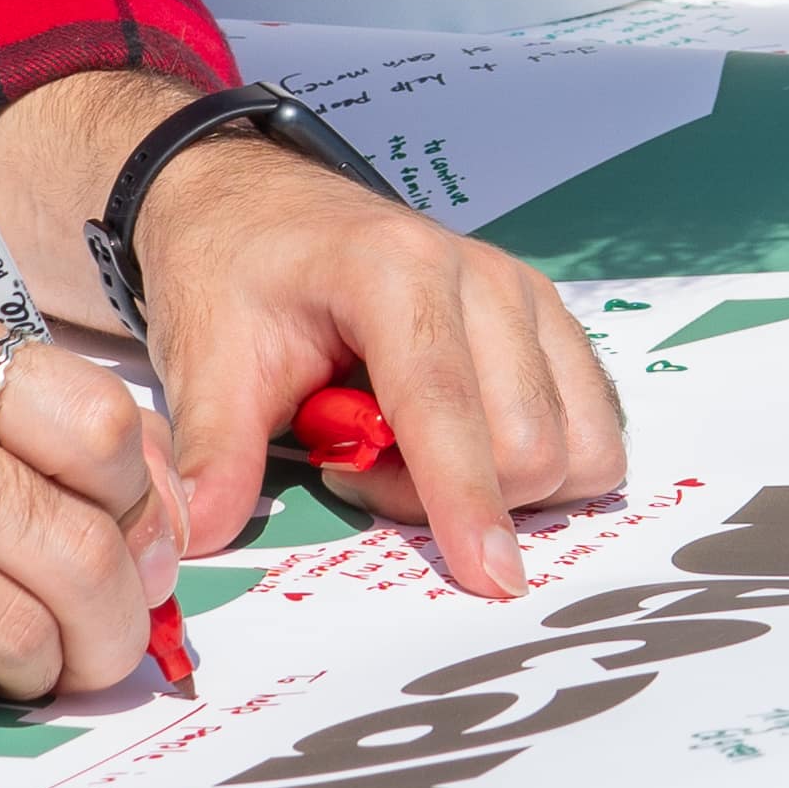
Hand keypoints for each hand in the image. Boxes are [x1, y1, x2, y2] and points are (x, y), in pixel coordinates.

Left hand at [0, 75, 625, 597]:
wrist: (254, 207)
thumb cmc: (232, 276)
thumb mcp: (204, 362)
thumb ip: (212, 454)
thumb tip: (197, 537)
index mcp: (396, 269)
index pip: (446, 404)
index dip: (467, 498)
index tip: (491, 579)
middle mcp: (483, 275)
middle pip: (526, 441)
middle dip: (450, 495)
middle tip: (357, 465)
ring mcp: (527, 295)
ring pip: (577, 441)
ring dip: (502, 484)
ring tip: (407, 454)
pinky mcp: (548, 321)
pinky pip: (591, 426)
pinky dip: (540, 466)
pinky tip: (458, 443)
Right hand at [0, 192, 173, 709]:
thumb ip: (25, 431)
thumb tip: (166, 521)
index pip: (101, 430)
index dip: (142, 507)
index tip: (138, 544)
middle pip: (75, 547)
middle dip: (120, 619)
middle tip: (114, 644)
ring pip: (18, 628)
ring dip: (46, 665)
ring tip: (26, 658)